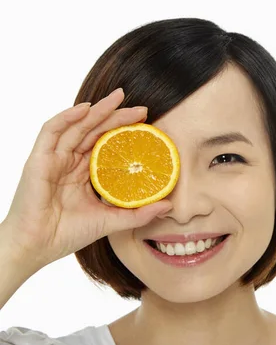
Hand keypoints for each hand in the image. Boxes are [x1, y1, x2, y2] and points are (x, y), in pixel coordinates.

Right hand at [1, 88, 171, 273]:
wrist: (38, 246)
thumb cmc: (67, 234)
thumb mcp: (111, 220)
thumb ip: (139, 213)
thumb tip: (168, 205)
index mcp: (84, 173)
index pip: (107, 144)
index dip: (126, 132)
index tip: (148, 124)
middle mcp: (69, 161)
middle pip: (95, 131)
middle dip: (117, 116)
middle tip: (142, 108)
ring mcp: (54, 158)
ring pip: (78, 125)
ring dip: (98, 110)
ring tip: (119, 98)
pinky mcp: (39, 159)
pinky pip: (52, 131)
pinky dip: (68, 117)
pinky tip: (87, 108)